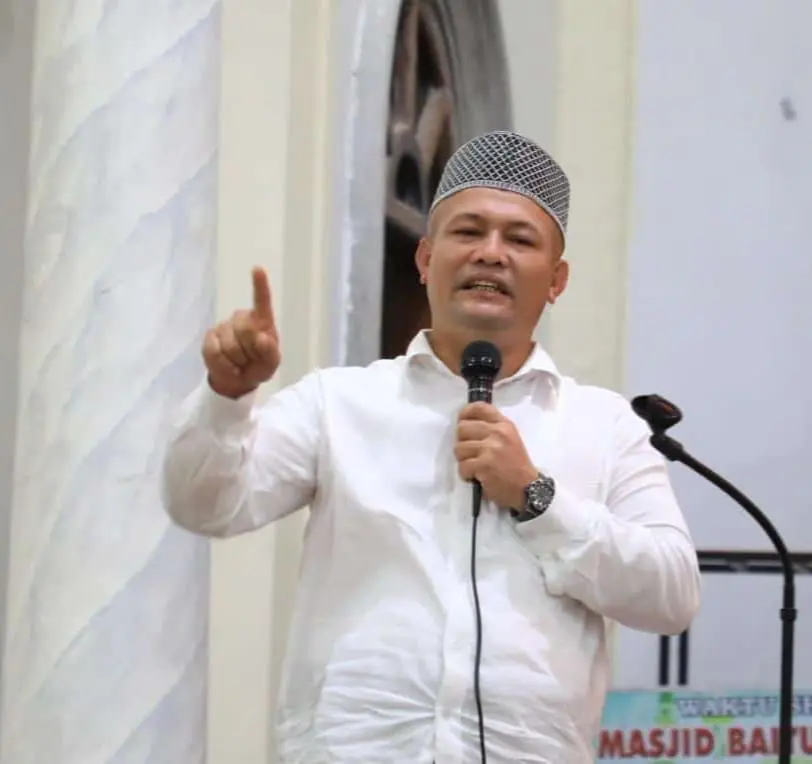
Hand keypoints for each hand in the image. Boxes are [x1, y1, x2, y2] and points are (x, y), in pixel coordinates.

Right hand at [202, 267, 280, 398]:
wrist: (237, 381)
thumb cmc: (258, 366)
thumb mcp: (271, 364)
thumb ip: (270, 352)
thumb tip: (262, 338)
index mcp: (262, 321)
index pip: (262, 301)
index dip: (260, 285)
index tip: (258, 269)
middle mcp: (242, 318)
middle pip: (245, 329)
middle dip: (249, 350)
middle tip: (251, 360)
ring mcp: (224, 326)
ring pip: (229, 344)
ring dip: (237, 360)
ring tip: (240, 364)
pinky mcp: (209, 337)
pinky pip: (214, 351)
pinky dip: (223, 365)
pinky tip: (229, 367)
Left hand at [455, 402, 538, 509]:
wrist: (528, 488)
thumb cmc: (517, 465)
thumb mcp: (510, 439)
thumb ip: (492, 428)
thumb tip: (465, 424)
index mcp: (504, 424)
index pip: (479, 408)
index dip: (465, 413)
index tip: (462, 422)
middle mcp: (497, 433)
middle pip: (462, 428)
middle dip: (462, 442)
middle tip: (470, 453)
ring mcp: (490, 448)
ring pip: (459, 448)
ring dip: (463, 460)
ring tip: (475, 466)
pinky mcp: (484, 464)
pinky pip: (462, 466)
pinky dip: (466, 474)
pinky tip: (475, 477)